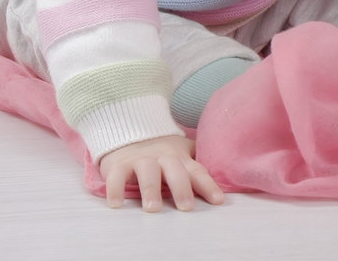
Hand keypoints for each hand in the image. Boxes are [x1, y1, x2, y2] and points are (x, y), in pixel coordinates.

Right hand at [98, 135, 224, 211]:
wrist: (125, 129)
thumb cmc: (158, 148)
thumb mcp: (179, 150)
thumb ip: (195, 160)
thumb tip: (223, 173)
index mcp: (178, 157)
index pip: (196, 170)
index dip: (208, 185)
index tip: (218, 201)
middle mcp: (161, 157)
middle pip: (174, 170)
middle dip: (181, 188)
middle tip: (186, 207)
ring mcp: (139, 160)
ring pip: (147, 171)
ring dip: (151, 189)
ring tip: (153, 208)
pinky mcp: (118, 164)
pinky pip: (116, 176)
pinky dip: (115, 189)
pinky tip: (116, 204)